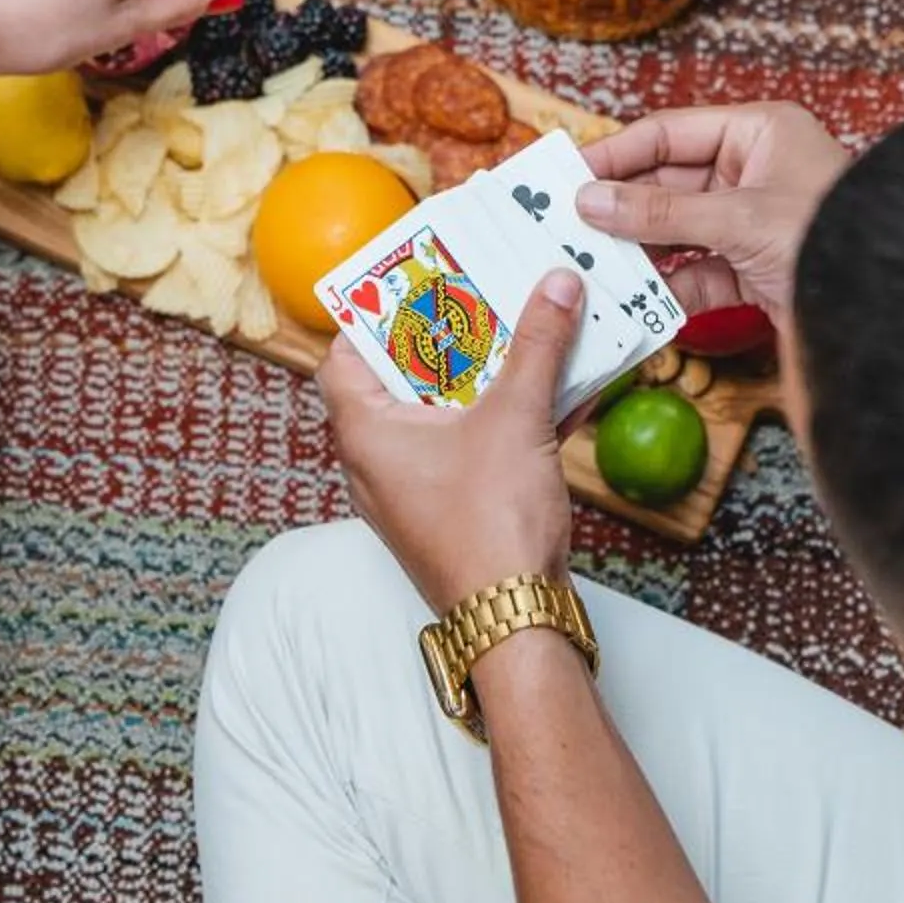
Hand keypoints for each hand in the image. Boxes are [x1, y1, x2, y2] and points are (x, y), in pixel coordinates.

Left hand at [323, 275, 584, 611]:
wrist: (516, 619)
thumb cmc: (491, 525)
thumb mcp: (517, 416)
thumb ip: (537, 345)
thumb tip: (556, 285)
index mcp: (365, 430)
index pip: (347, 352)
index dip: (379, 313)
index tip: (417, 282)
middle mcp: (376, 460)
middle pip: (402, 378)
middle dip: (449, 338)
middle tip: (483, 298)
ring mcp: (412, 489)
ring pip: (443, 414)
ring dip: (485, 377)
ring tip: (523, 333)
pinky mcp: (449, 511)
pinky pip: (471, 448)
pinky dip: (504, 420)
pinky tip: (557, 391)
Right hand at [576, 104, 850, 323]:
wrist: (890, 305)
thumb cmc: (830, 236)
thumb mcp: (736, 218)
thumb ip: (658, 211)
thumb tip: (590, 202)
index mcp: (760, 132)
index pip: (668, 133)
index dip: (615, 154)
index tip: (566, 176)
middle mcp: (756, 170)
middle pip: (668, 183)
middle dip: (621, 208)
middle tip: (567, 226)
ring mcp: (756, 221)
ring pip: (680, 230)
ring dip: (640, 250)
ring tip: (592, 263)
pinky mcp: (759, 269)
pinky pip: (701, 271)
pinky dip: (672, 286)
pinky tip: (640, 299)